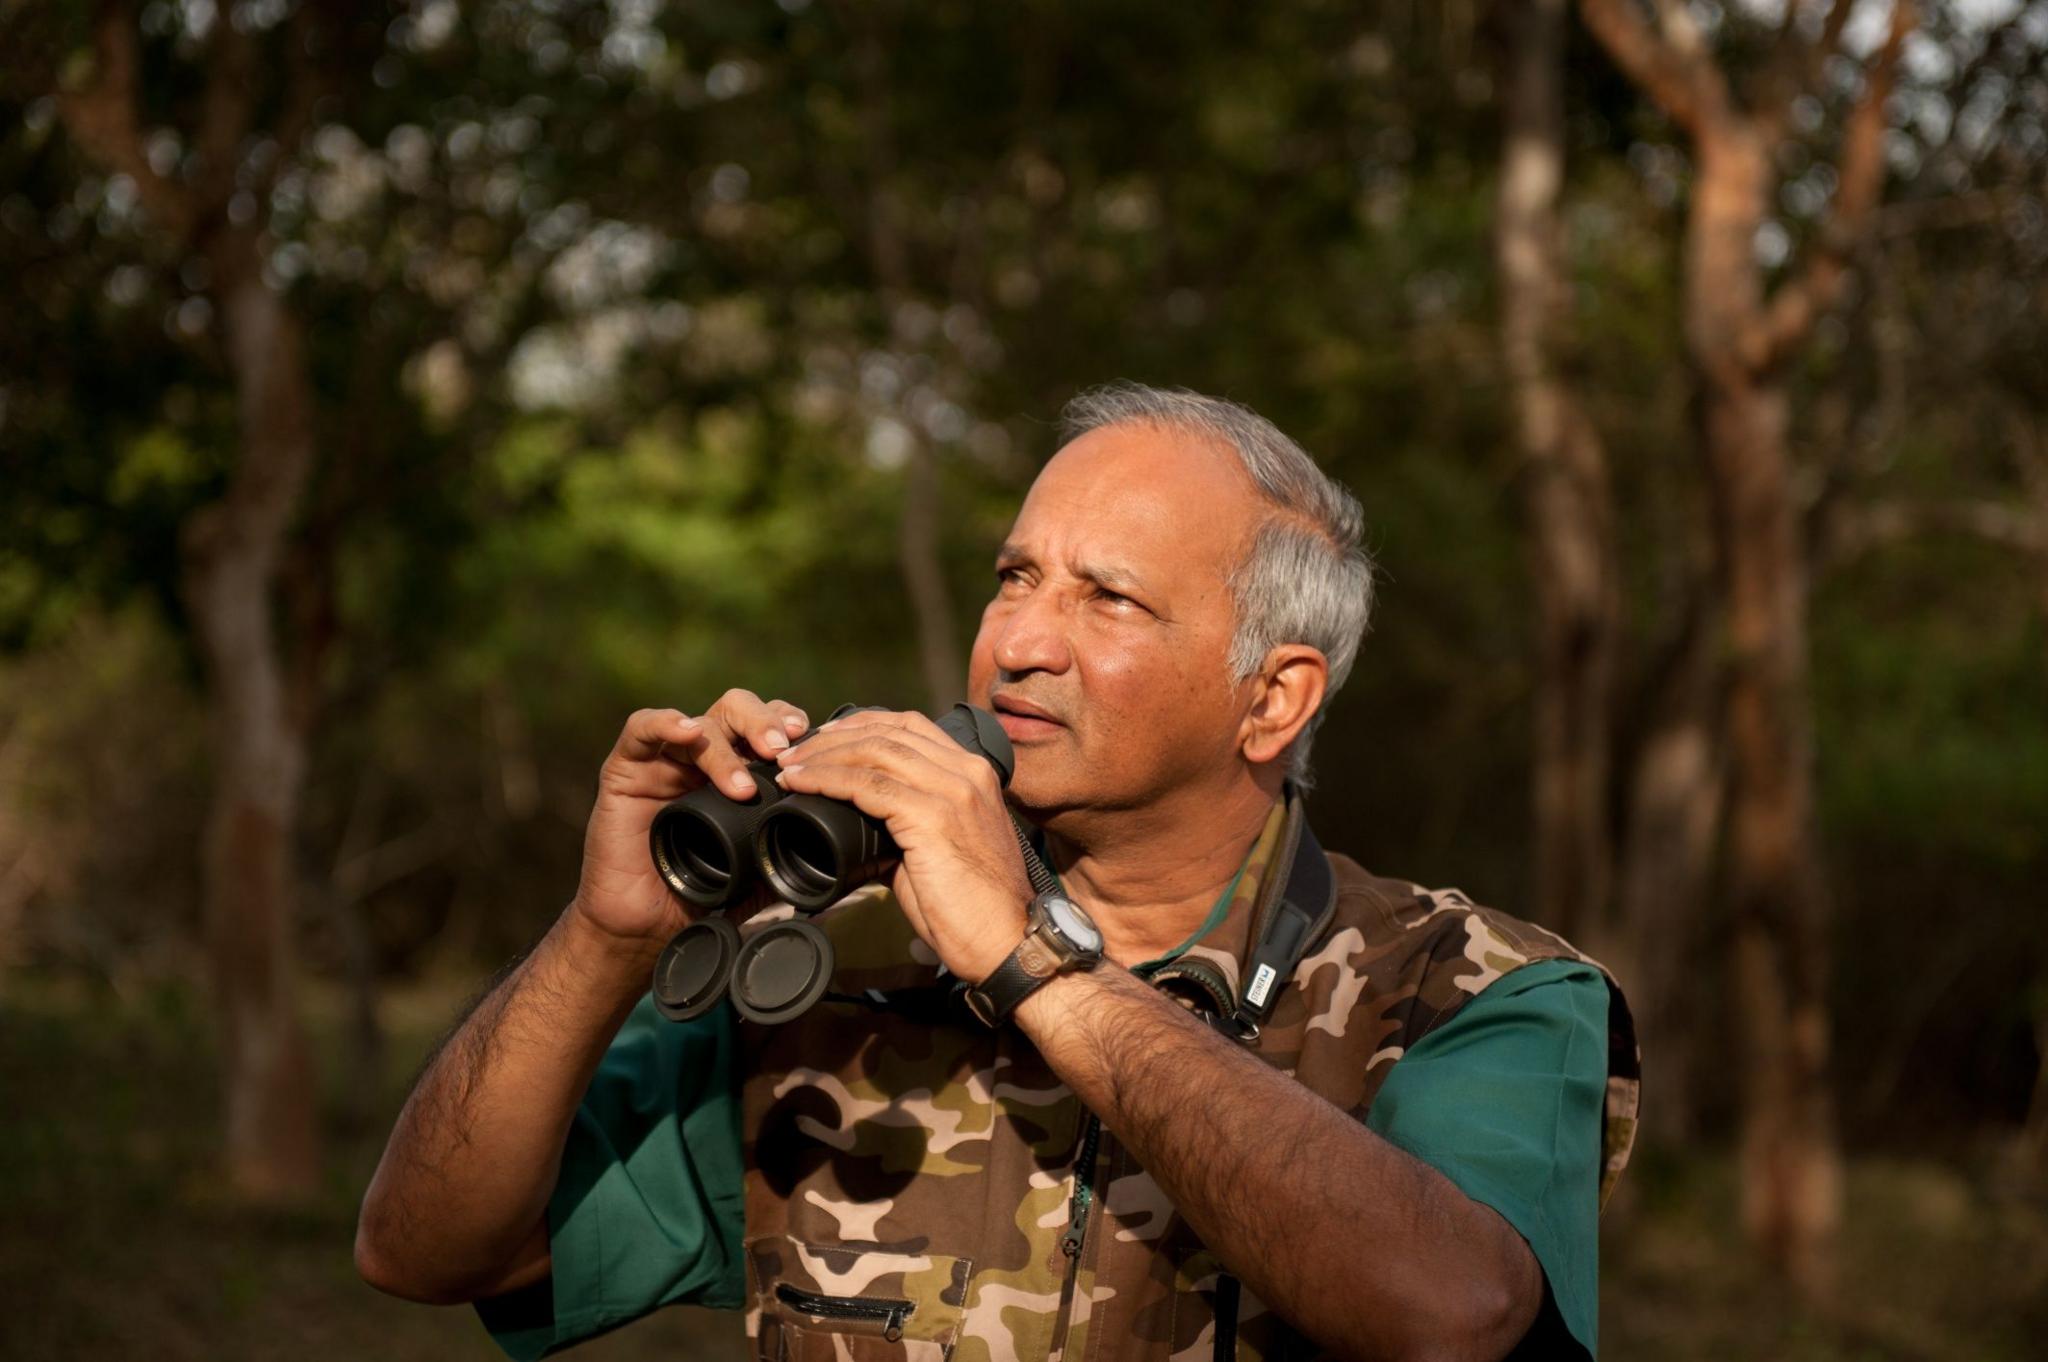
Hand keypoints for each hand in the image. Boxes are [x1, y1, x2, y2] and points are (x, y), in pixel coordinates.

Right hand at [573, 689, 809, 945]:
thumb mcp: (759, 873)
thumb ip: (795, 856)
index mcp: (739, 771)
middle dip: (766, 723)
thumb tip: (855, 863)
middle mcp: (705, 757)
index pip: (771, 727)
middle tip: (784, 750)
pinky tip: (690, 732)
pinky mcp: (626, 767)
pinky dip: (666, 723)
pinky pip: (642, 728)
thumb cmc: (699, 896)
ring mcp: (667, 759)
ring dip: (729, 740)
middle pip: (740, 710)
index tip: (819, 742)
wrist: (643, 927)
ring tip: (746, 779)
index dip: (794, 726)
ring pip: (702, 719)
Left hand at [771, 709, 1031, 981]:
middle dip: (834, 737)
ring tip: (790, 768)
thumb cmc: (972, 906)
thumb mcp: (941, 849)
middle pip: (888, 731)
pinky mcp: (933, 817)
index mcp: (974, 773)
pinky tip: (803, 785)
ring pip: (874, 751)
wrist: (1006, 940)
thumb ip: (906, 824)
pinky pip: (867, 785)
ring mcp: (953, 791)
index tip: (826, 737)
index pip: (911, 726)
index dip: (862, 724)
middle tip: (795, 753)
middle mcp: (968, 772)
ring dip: (823, 756)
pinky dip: (827, 780)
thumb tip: (857, 824)